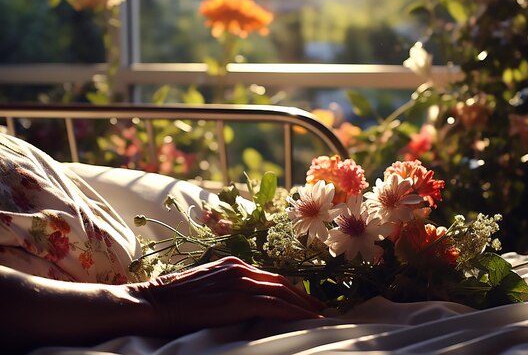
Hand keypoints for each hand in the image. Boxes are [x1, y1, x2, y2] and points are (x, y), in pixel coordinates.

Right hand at [133, 256, 324, 335]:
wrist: (150, 303)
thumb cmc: (171, 301)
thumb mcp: (204, 290)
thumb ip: (225, 291)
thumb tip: (241, 304)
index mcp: (232, 264)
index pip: (269, 277)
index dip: (290, 290)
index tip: (304, 301)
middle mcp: (239, 268)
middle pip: (280, 282)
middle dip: (302, 296)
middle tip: (320, 309)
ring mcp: (238, 281)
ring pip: (281, 292)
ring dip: (304, 305)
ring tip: (319, 316)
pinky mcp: (236, 298)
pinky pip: (273, 304)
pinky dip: (294, 311)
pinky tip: (306, 319)